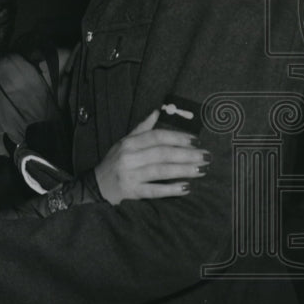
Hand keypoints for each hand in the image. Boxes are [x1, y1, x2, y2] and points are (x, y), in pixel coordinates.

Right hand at [95, 110, 209, 204]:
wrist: (97, 186)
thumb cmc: (115, 162)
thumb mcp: (124, 142)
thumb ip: (142, 128)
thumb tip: (157, 111)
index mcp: (129, 143)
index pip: (156, 137)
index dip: (177, 138)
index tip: (196, 140)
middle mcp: (129, 158)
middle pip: (162, 153)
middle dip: (187, 155)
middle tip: (206, 157)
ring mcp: (130, 175)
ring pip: (160, 171)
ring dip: (183, 170)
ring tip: (201, 170)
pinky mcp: (132, 192)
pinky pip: (154, 191)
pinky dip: (171, 189)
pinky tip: (186, 188)